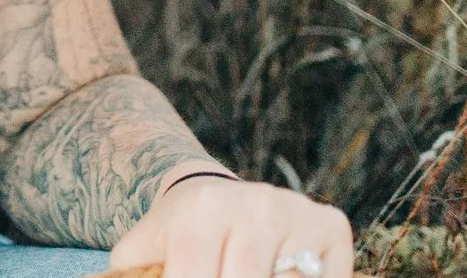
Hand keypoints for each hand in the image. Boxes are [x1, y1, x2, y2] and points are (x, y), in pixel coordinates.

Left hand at [104, 172, 352, 277]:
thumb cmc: (176, 237)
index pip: (195, 275)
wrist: (214, 197)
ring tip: (236, 271)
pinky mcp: (331, 226)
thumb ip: (135, 273)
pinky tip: (276, 274)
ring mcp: (297, 213)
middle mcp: (255, 203)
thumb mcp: (142, 251)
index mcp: (202, 210)